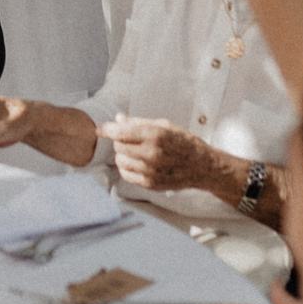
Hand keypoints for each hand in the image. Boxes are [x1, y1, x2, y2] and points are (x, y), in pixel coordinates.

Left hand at [101, 116, 223, 194]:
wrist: (202, 166)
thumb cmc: (184, 143)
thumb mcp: (164, 125)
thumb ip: (138, 122)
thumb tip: (117, 119)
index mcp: (155, 135)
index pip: (120, 132)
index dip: (106, 129)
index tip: (101, 129)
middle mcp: (151, 154)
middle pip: (118, 146)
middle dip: (119, 140)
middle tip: (129, 138)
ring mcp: (150, 171)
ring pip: (120, 160)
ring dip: (123, 154)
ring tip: (135, 151)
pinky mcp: (150, 184)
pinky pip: (125, 174)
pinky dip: (126, 167)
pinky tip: (137, 162)